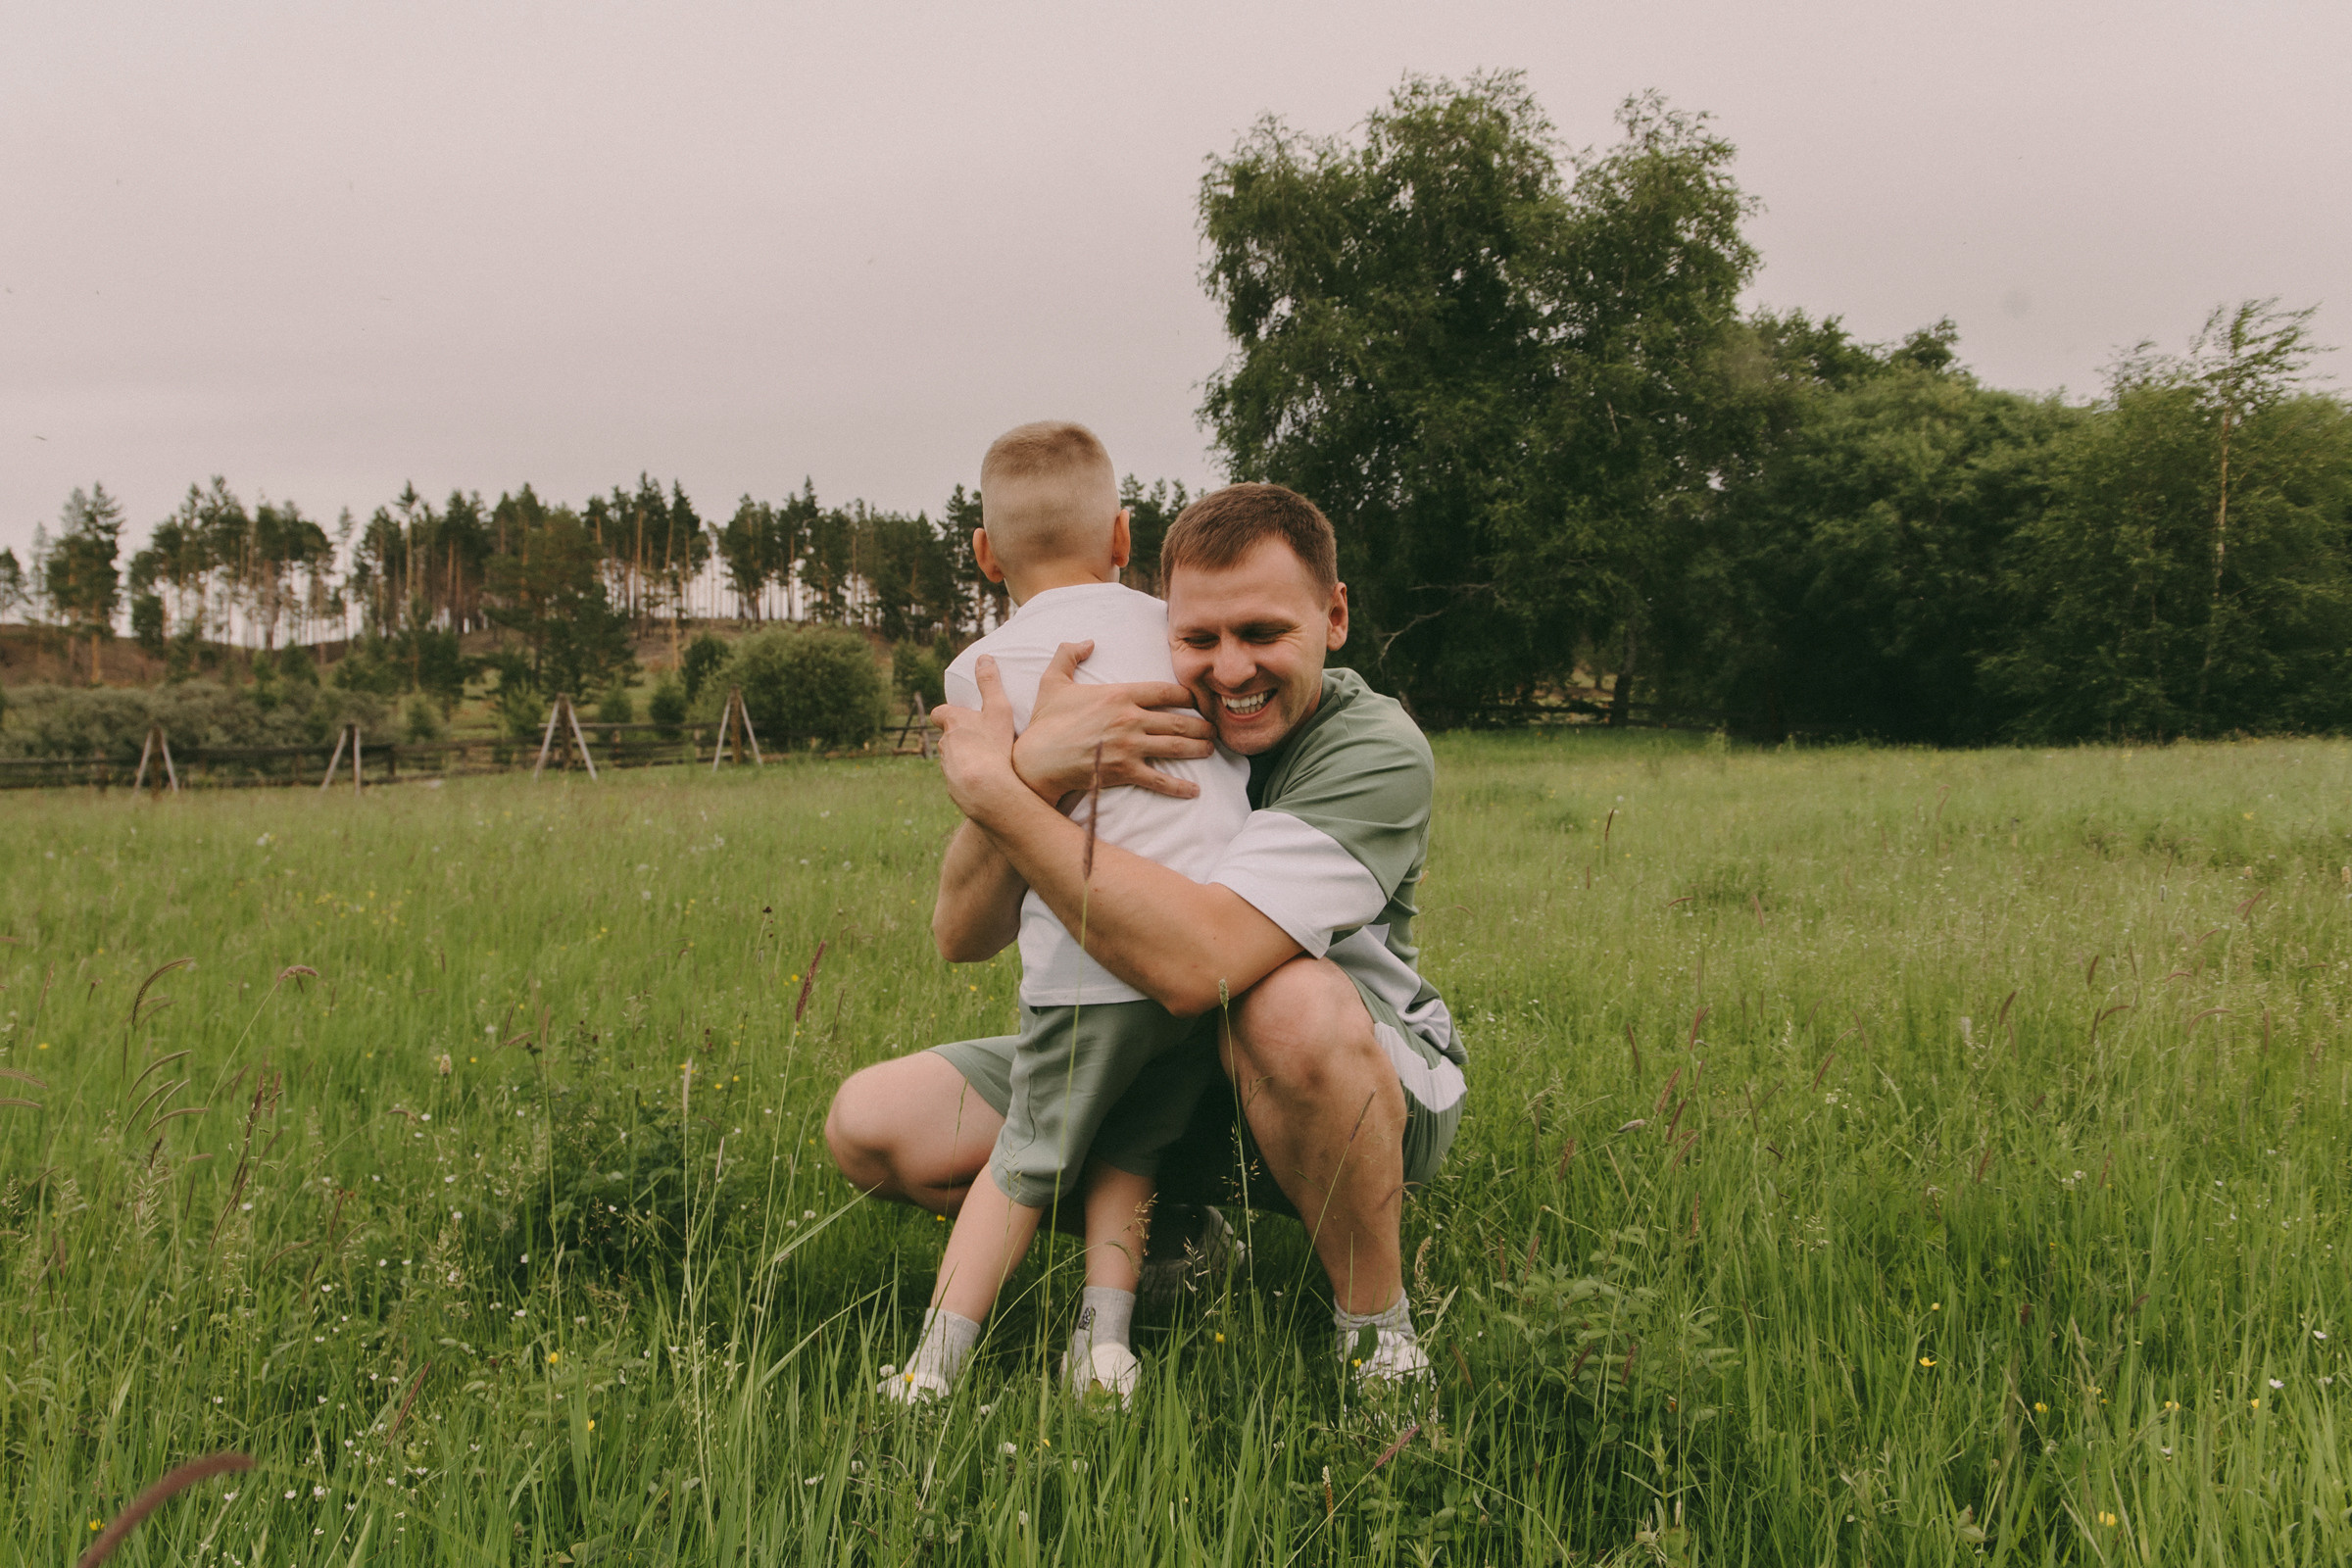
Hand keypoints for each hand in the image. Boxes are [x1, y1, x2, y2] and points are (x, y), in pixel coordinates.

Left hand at [930, 656, 1026, 821]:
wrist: (986, 790)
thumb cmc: (993, 746)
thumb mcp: (998, 709)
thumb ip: (990, 684)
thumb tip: (983, 657)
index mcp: (952, 723)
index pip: (939, 713)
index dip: (947, 714)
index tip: (958, 716)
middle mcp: (943, 745)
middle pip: (947, 738)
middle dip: (960, 738)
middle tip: (982, 739)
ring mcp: (947, 768)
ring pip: (954, 759)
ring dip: (965, 759)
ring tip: (988, 763)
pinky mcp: (954, 788)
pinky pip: (961, 780)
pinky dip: (970, 778)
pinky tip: (988, 782)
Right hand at [1012, 641, 1215, 801]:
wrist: (1036, 760)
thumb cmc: (1046, 723)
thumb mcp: (1053, 681)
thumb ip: (1068, 654)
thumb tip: (1087, 641)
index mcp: (1119, 694)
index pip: (1166, 691)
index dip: (1187, 695)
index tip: (1198, 701)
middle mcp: (1130, 718)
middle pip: (1179, 720)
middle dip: (1202, 725)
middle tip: (1213, 729)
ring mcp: (1130, 746)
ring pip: (1176, 746)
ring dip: (1199, 749)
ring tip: (1210, 750)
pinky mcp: (1125, 771)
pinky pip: (1160, 779)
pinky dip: (1180, 786)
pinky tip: (1195, 790)